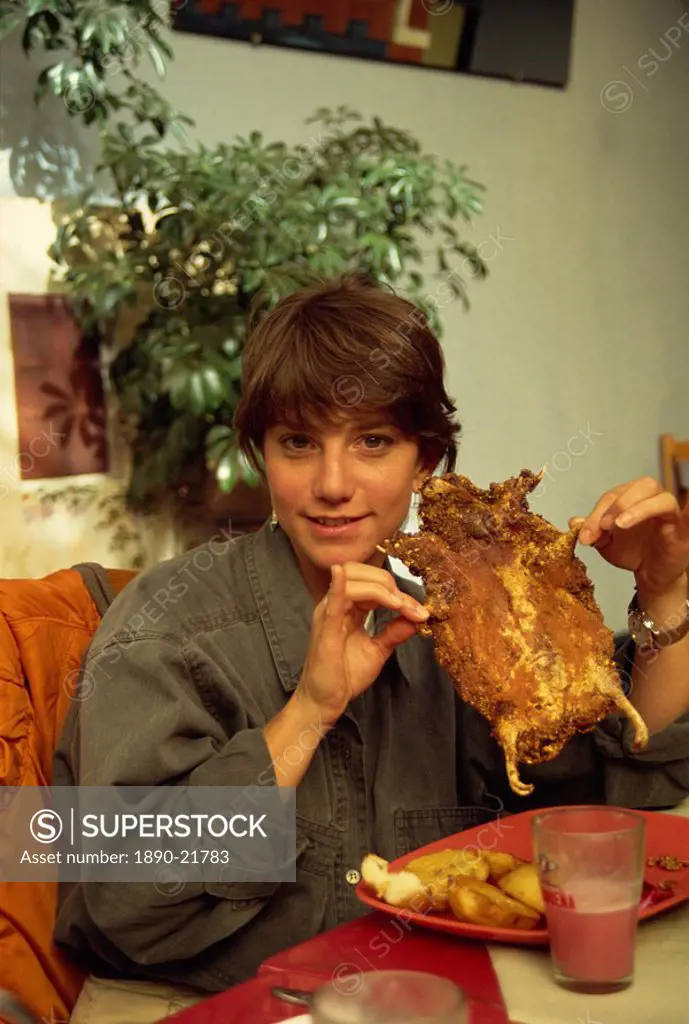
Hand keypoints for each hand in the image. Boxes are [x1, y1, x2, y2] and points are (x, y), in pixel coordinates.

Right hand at [294, 563, 428, 727]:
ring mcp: (329, 614)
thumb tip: (416, 618)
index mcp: (348, 607)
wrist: (325, 701)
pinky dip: (338, 586)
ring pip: (352, 581)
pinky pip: (332, 602)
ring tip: (398, 605)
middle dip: (390, 585)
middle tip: (410, 606)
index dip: (398, 592)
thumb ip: (395, 632)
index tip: (420, 611)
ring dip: (380, 589)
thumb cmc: (344, 675)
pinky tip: (340, 574)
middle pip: (361, 574)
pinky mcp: (326, 628)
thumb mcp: (378, 650)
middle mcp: (336, 604)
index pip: (373, 584)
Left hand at [570, 476, 688, 595]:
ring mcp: (670, 512)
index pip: (613, 496)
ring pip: (660, 498)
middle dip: (617, 505)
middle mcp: (653, 499)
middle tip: (602, 527)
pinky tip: (670, 512)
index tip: (584, 535)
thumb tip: (573, 522)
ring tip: (619, 525)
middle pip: (640, 487)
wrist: (650, 575)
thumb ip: (592, 530)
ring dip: (637, 509)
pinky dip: (685, 512)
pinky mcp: (682, 529)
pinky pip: (687, 516)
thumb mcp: (606, 543)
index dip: (596, 514)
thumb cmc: (632, 552)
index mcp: (633, 497)